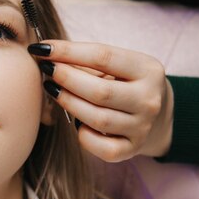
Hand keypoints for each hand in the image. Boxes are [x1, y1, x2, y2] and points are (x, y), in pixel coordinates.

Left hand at [30, 41, 173, 161]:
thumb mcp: (117, 65)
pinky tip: (76, 122)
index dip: (68, 51)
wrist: (156, 112)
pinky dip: (84, 136)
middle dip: (66, 78)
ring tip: (52, 89)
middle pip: (100, 91)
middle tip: (46, 70)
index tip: (42, 48)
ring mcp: (142, 127)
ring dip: (68, 103)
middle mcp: (149, 100)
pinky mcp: (132, 149)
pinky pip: (102, 148)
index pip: (103, 57)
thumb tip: (46, 54)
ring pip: (98, 119)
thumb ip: (87, 60)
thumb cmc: (124, 81)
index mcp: (148, 70)